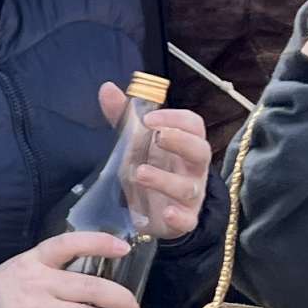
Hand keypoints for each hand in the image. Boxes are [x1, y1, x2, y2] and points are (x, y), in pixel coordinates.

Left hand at [112, 93, 209, 239]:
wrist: (155, 212)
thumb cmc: (151, 167)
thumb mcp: (135, 144)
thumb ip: (124, 119)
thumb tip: (107, 88)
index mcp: (185, 144)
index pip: (193, 125)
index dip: (176, 119)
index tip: (150, 118)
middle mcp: (193, 168)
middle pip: (200, 150)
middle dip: (180, 141)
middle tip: (157, 136)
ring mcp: (191, 195)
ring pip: (188, 186)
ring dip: (165, 179)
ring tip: (140, 173)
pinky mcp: (184, 220)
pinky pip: (187, 219)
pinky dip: (179, 217)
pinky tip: (166, 213)